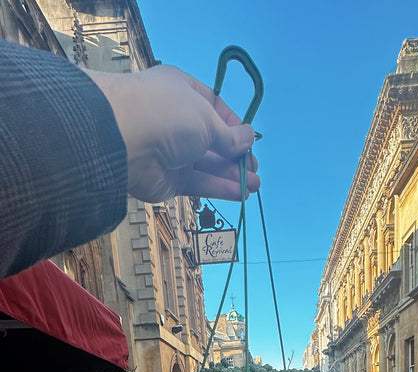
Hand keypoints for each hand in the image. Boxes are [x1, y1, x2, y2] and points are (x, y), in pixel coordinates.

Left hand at [88, 65, 259, 202]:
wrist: (122, 139)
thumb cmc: (166, 114)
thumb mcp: (207, 119)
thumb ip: (229, 135)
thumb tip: (249, 139)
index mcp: (183, 93)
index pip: (215, 109)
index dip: (234, 127)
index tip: (249, 141)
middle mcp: (176, 121)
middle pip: (213, 141)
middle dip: (235, 156)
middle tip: (254, 169)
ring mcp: (171, 151)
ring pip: (207, 165)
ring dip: (231, 175)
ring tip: (254, 185)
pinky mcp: (168, 179)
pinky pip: (198, 182)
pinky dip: (218, 188)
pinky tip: (239, 193)